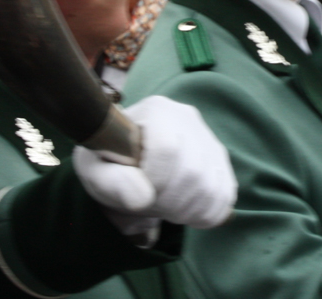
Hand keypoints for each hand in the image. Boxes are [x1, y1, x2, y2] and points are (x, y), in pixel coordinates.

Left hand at [73, 96, 236, 234]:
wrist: (124, 160)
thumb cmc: (109, 163)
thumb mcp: (96, 172)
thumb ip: (112, 182)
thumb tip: (141, 197)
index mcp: (155, 111)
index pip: (168, 150)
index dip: (156, 182)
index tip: (140, 194)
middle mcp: (186, 116)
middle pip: (193, 170)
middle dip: (171, 201)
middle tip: (153, 207)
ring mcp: (206, 135)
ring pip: (212, 183)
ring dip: (189, 209)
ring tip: (167, 208)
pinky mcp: (218, 156)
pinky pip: (226, 190)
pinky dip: (209, 210)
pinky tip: (189, 211)